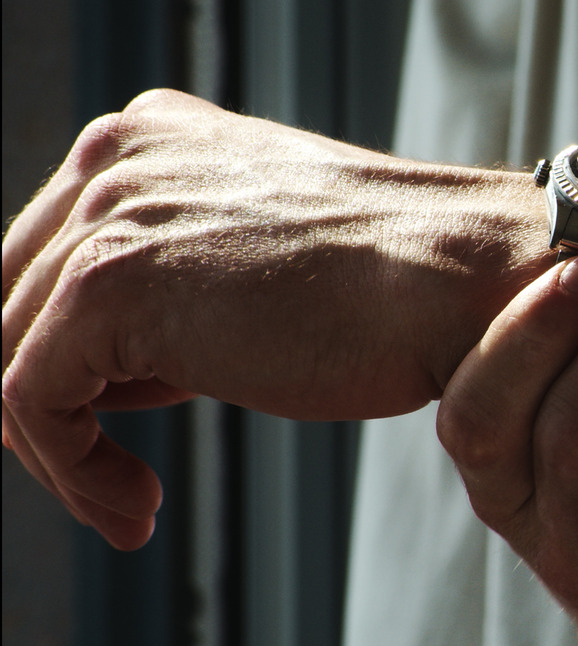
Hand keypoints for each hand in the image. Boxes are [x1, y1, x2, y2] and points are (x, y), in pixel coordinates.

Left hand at [2, 89, 552, 549]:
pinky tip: (136, 506)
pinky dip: (70, 471)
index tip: (110, 428)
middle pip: (10, 303)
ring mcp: (108, 215)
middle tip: (107, 480)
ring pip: (8, 357)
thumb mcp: (257, 267)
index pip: (45, 257)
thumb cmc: (392, 285)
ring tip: (128, 507)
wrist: (463, 280)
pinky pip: (29, 402)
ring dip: (58, 456)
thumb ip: (169, 292)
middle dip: (49, 408)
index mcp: (148, 137)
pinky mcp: (109, 287)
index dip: (64, 355)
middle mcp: (115, 158)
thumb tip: (101, 377)